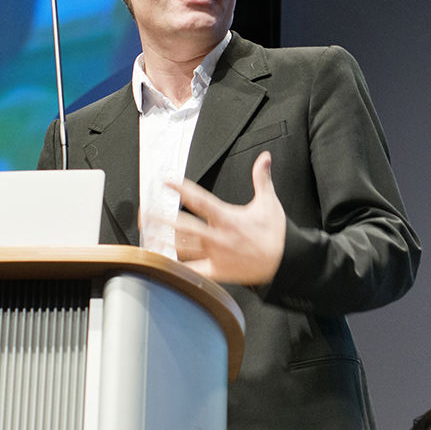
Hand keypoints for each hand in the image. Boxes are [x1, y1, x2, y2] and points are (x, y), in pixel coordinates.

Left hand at [159, 152, 286, 284]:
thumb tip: (264, 158)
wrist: (285, 264)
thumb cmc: (276, 234)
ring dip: (163, 240)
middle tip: (146, 211)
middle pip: (183, 226)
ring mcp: (214, 255)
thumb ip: (262, 178)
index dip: (181, 189)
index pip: (200, 200)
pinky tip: (161, 260)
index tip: (166, 181)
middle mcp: (217, 237)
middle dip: (161, 218)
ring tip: (147, 233)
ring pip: (183, 247)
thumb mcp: (269, 203)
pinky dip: (175, 265)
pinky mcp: (216, 271)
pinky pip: (191, 269)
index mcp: (227, 218)